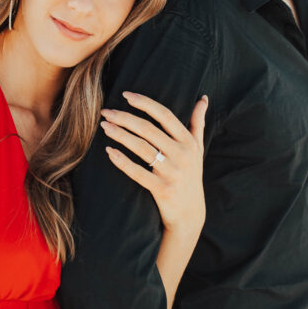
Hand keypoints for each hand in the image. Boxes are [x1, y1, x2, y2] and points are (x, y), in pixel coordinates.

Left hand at [101, 92, 207, 232]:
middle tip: (106, 112)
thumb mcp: (198, 149)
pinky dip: (122, 161)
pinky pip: (138, 172)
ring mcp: (172, 173)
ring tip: (104, 127)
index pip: (164, 115)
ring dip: (120, 135)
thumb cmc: (191, 175)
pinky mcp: (162, 189)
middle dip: (124, 118)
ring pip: (141, 148)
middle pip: (148, 129)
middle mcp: (182, 155)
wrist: (190, 214)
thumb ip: (198, 122)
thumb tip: (203, 98)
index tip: (125, 95)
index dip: (144, 103)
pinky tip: (109, 151)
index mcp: (189, 141)